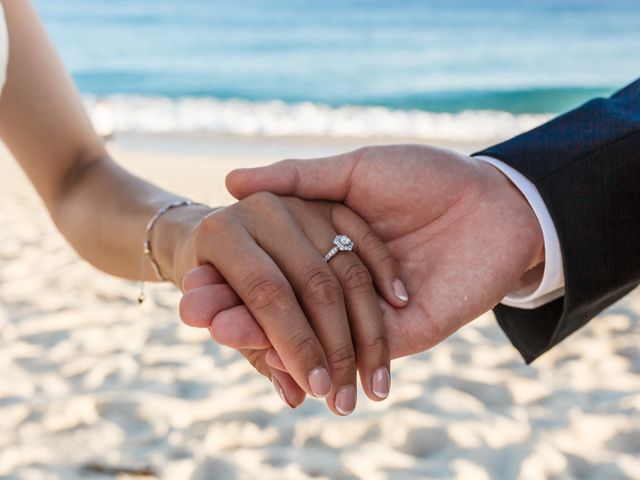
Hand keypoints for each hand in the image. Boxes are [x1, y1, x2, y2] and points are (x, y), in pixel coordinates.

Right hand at [181, 145, 543, 405]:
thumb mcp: (356, 170)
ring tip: (223, 333)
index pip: (271, 268)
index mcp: (327, 245)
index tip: (194, 278)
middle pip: (283, 306)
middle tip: (193, 313)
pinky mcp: (399, 335)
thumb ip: (299, 180)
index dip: (233, 275)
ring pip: (311, 334)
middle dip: (239, 310)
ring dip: (267, 338)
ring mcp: (368, 312)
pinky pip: (352, 351)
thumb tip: (231, 180)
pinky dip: (316, 356)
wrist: (497, 203)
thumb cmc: (429, 178)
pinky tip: (278, 358)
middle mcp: (342, 283)